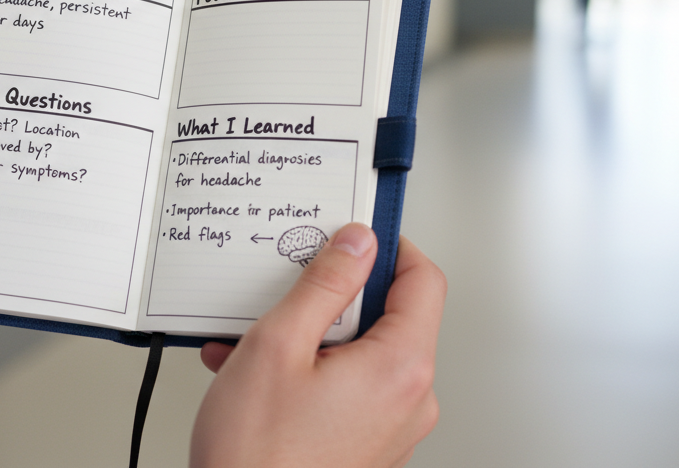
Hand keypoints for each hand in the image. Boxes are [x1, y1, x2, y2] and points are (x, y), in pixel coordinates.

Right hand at [191, 225, 445, 467]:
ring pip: (361, 350)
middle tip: (286, 291)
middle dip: (331, 296)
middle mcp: (410, 399)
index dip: (388, 246)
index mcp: (401, 367)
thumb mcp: (278, 345)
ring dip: (308, 335)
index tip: (353, 232)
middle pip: (389, 314)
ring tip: (254, 343)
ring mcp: (392, 425)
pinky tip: (257, 373)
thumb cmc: (257, 457)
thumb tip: (357, 243)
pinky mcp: (369, 443)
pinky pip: (349, 385)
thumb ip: (325, 284)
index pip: (424, 279)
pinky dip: (307, 369)